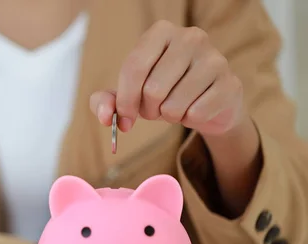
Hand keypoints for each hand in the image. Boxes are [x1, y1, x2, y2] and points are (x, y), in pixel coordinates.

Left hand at [90, 20, 247, 136]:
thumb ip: (105, 101)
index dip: (125, 100)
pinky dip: (189, 120)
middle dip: (148, 110)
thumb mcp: (129, 94)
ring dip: (168, 116)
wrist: (207, 104)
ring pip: (174, 105)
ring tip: (175, 107)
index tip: (125, 117)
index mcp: (161, 32)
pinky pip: (196, 114)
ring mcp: (215, 58)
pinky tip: (195, 109)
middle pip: (153, 89)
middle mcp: (191, 37)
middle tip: (155, 109)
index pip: (134, 67)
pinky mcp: (230, 83)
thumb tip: (105, 115)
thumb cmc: (163, 92)